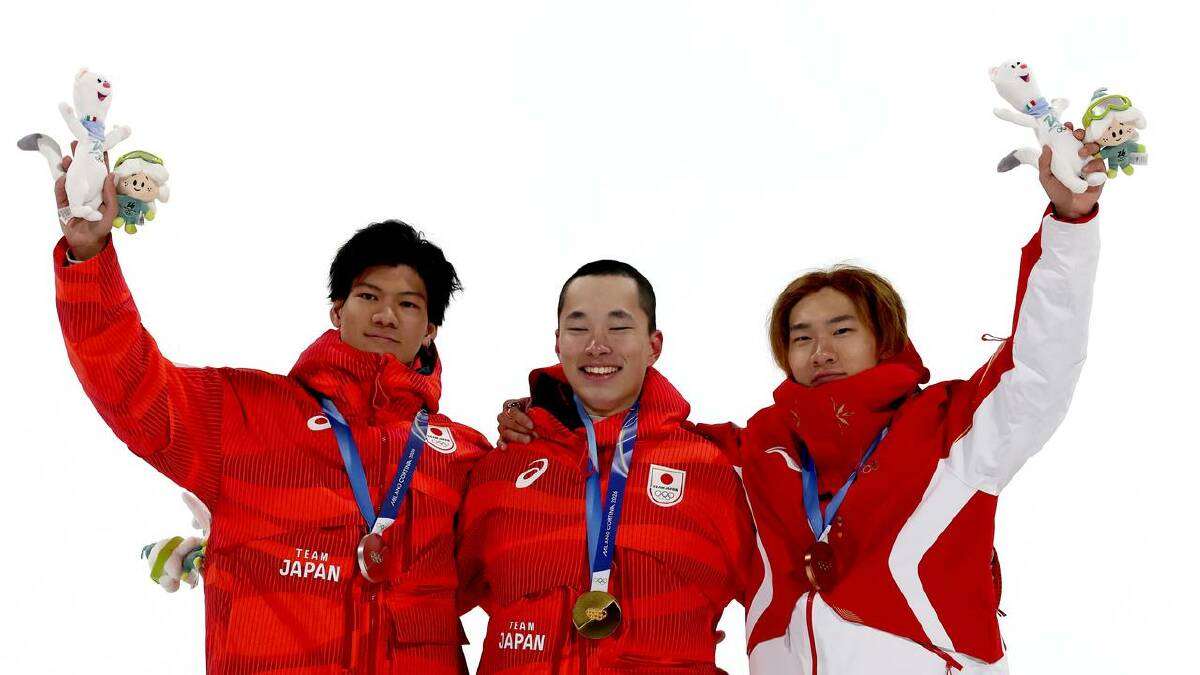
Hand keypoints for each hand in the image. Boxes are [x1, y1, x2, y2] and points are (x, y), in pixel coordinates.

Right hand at [55, 145, 116, 260]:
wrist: (86, 241)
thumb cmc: (102, 226)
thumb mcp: (111, 211)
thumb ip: (110, 194)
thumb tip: (111, 175)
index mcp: (100, 190)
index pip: (100, 171)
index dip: (99, 158)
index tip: (98, 144)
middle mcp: (86, 189)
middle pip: (82, 169)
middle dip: (79, 156)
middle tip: (75, 143)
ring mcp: (73, 194)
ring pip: (69, 176)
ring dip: (68, 166)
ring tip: (68, 157)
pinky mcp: (62, 201)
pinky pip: (59, 190)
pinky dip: (60, 182)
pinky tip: (62, 175)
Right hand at [496, 397, 534, 448]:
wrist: (537, 422)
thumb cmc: (535, 412)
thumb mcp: (535, 407)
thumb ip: (534, 410)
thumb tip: (535, 413)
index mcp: (510, 405)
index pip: (513, 411)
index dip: (522, 419)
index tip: (532, 426)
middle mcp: (504, 416)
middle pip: (508, 422)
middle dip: (522, 429)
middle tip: (534, 434)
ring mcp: (502, 428)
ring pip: (505, 432)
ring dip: (518, 437)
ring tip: (528, 440)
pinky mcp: (503, 439)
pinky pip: (499, 441)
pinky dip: (502, 444)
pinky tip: (505, 448)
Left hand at [1040, 124, 1104, 219]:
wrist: (1070, 208)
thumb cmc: (1057, 192)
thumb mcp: (1046, 178)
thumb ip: (1044, 164)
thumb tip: (1045, 147)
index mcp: (1066, 155)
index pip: (1069, 138)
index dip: (1069, 130)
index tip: (1068, 126)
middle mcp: (1080, 156)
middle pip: (1085, 138)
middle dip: (1082, 133)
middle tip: (1078, 135)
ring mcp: (1091, 163)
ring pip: (1096, 147)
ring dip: (1090, 146)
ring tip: (1082, 153)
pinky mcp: (1100, 172)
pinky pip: (1101, 163)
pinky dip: (1094, 164)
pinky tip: (1086, 170)